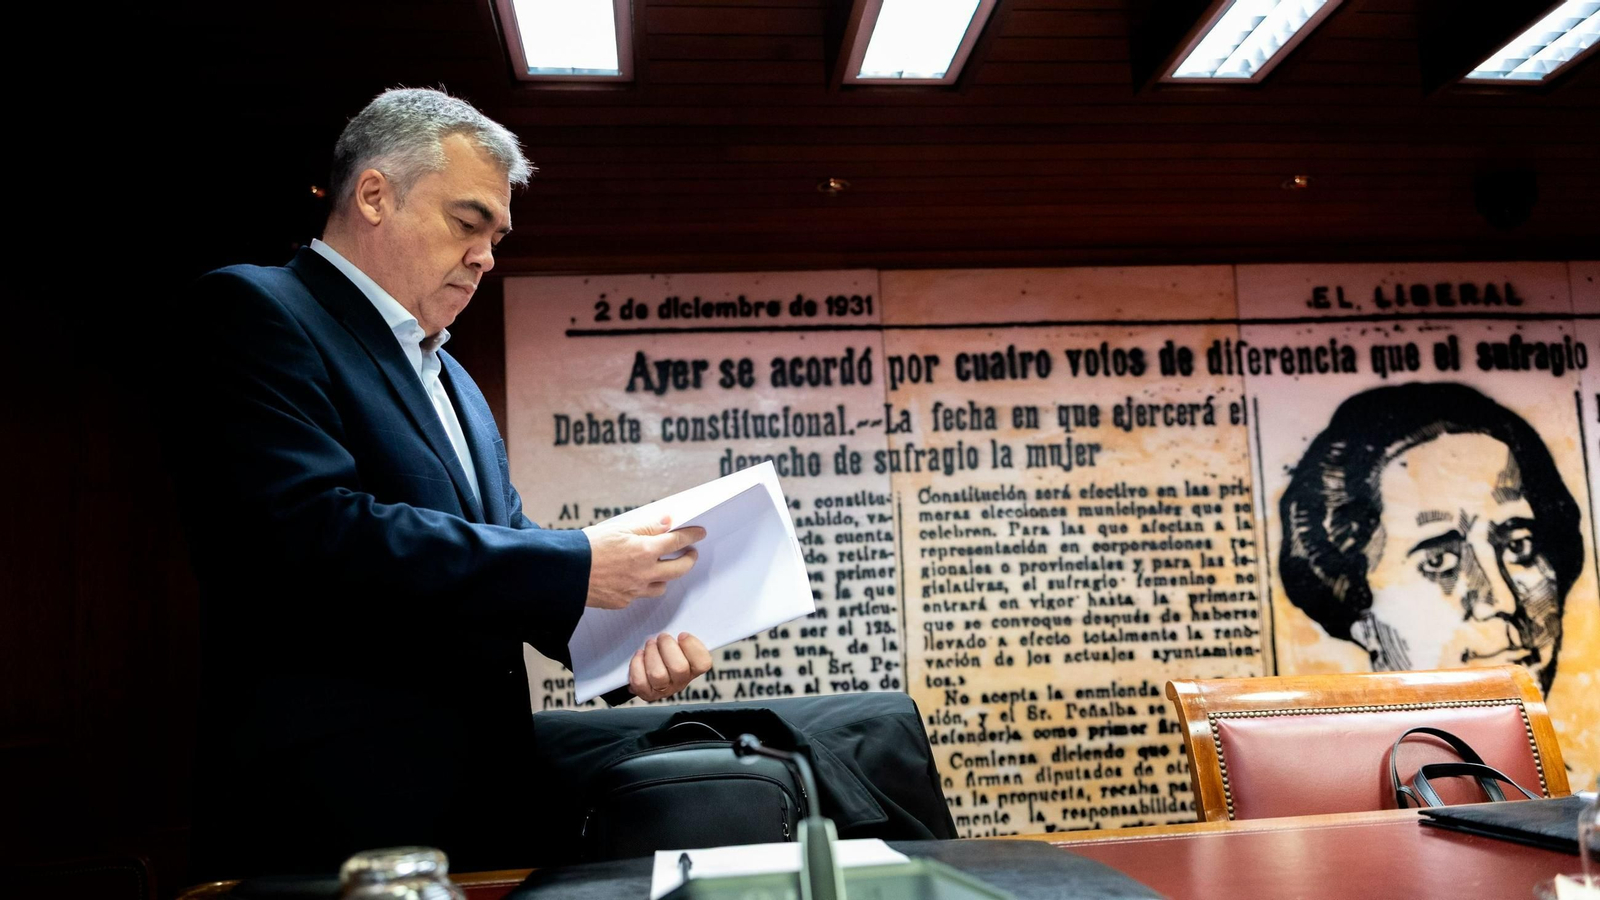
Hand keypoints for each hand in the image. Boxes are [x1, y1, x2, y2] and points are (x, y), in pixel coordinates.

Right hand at [582, 515, 704, 609]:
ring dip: (666, 576)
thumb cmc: (588, 546)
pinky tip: (636, 579)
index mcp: (645, 550)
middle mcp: (645, 573)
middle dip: (689, 559)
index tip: (699, 533)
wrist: (565, 572)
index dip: (692, 536)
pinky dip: (643, 586)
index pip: (678, 541)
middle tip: (691, 553)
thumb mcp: (619, 529)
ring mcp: (635, 590)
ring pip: (662, 586)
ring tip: (663, 567)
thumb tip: (668, 522)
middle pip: (680, 569)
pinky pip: (641, 595)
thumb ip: (646, 528)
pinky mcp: (623, 601)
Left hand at [629, 632, 712, 700]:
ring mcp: (663, 690)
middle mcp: (681, 682)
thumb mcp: (677, 641)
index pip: (703, 663)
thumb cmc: (664, 650)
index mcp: (693, 668)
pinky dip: (637, 665)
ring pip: (658, 675)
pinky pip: (640, 681)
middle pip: (679, 668)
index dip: (692, 647)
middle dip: (667, 646)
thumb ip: (682, 634)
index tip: (681, 635)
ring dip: (651, 654)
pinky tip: (640, 655)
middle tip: (661, 637)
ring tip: (650, 645)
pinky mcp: (646, 693)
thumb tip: (682, 612)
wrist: (645, 668)